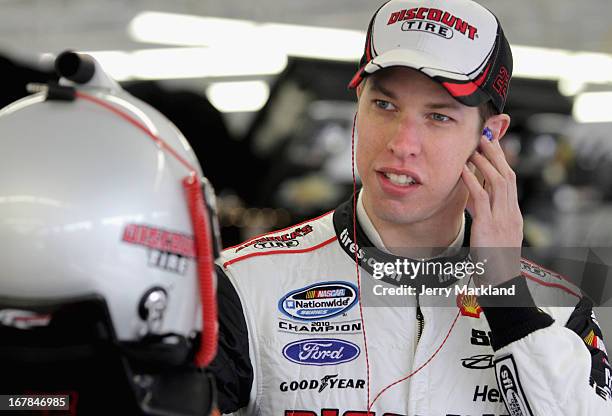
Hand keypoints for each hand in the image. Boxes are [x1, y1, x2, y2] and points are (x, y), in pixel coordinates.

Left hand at [461, 134, 522, 285]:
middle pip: (506, 175)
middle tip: (485, 136)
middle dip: (496, 153)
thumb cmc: (494, 261)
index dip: (501, 160)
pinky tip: (463, 170)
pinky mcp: (489, 226)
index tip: (492, 144)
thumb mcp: (494, 233)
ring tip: (473, 149)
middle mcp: (511, 213)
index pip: (509, 180)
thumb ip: (488, 214)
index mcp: (512, 214)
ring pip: (497, 182)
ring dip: (484, 163)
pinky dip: (472, 181)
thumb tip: (476, 196)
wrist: (501, 282)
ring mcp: (502, 219)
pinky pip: (481, 198)